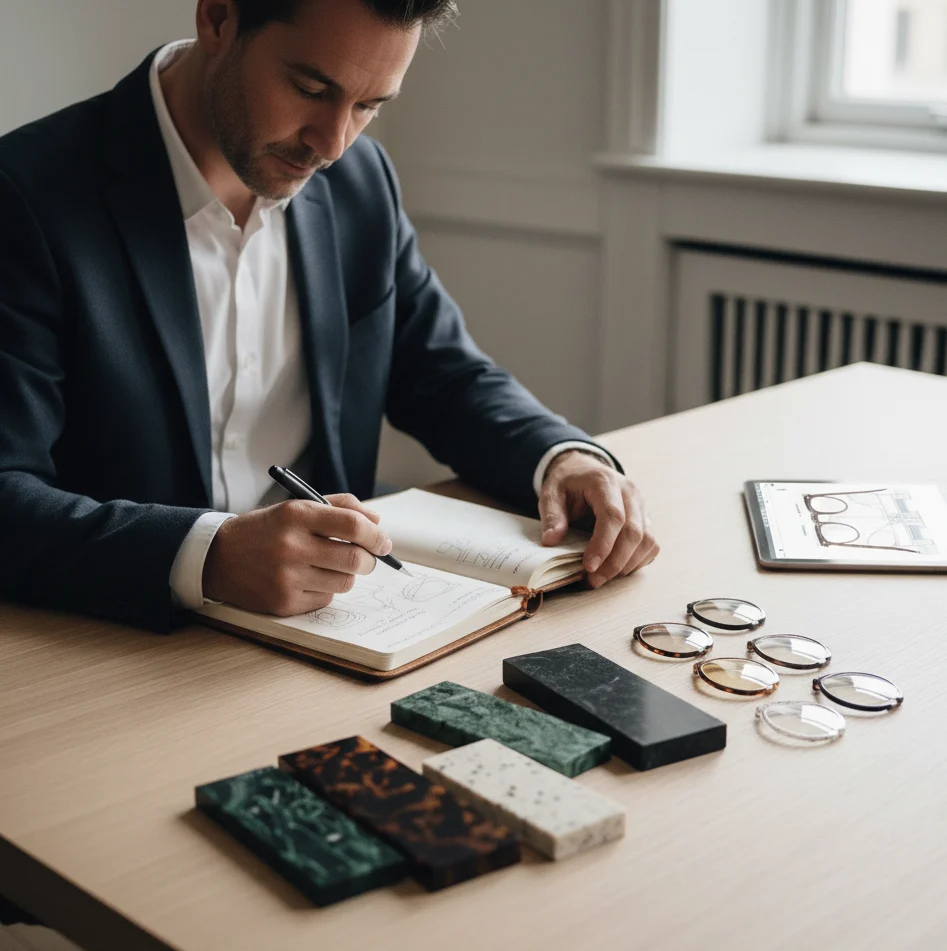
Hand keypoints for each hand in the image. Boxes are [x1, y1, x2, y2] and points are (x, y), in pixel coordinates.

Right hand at [202, 495, 392, 614]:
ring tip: (330, 566)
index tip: (383, 542)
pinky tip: (308, 579)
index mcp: (296, 514)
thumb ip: (340, 507)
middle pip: (355, 559)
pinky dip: (325, 589)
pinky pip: (325, 598)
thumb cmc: (266, 530)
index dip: (376, 536)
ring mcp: (286, 578)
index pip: (353, 526)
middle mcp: (291, 546)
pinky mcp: (283, 603)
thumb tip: (377, 523)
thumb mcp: (296, 507)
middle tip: (368, 558)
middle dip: (370, 560)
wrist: (217, 558)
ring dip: (347, 575)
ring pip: (345, 582)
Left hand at [538, 450, 658, 587]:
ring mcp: (642, 506)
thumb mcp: (551, 493)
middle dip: (614, 563)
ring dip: (627, 565)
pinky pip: (651, 545)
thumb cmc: (568, 483)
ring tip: (602, 578)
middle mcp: (630, 493)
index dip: (603, 544)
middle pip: (634, 533)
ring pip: (647, 541)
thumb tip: (550, 541)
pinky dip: (637, 562)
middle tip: (592, 581)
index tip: (588, 567)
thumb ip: (552, 516)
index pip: (613, 516)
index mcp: (605, 482)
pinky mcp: (646, 519)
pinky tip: (616, 569)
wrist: (584, 469)